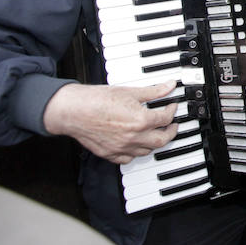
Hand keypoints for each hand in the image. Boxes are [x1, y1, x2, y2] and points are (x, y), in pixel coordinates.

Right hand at [43, 81, 178, 163]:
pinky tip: (136, 144)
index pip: (165, 118)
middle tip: (172, 125)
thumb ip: (153, 91)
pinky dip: (135, 153)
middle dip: (170, 132)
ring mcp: (121, 148)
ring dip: (154, 143)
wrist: (73, 110)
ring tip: (156, 133)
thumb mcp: (129, 91)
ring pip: (146, 151)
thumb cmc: (96, 100)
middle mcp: (133, 137)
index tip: (171, 106)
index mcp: (140, 121)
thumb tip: (169, 86)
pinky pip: (128, 159)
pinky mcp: (109, 154)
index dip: (172, 110)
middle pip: (161, 140)